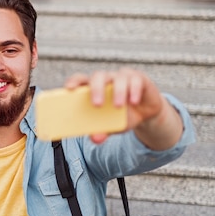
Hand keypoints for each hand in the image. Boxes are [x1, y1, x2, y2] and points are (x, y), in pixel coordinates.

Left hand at [65, 67, 181, 147]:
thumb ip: (102, 131)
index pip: (81, 79)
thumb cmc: (121, 116)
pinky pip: (136, 80)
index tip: (69, 89)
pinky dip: (134, 90)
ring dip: (117, 91)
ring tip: (118, 106)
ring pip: (118, 78)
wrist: (145, 114)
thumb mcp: (112, 126)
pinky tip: (133, 101)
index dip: (74, 81)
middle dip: (96, 89)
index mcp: (94, 88)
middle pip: (98, 76)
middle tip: (96, 105)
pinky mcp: (139, 78)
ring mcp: (122, 77)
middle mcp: (107, 79)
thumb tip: (95, 139)